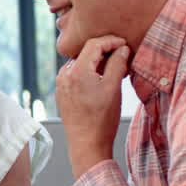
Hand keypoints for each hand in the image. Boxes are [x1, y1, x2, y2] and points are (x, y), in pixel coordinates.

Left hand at [55, 35, 130, 177]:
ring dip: (98, 62)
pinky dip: (90, 72)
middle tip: (123, 56)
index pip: (93, 44)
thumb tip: (121, 49)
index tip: (125, 44)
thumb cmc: (101, 118)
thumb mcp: (113, 87)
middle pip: (86, 52)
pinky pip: (76, 75)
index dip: (111, 41)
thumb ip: (117, 63)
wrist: (86, 144)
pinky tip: (103, 80)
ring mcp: (61, 84)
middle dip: (105, 51)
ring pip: (81, 63)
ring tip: (115, 69)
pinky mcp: (62, 93)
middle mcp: (64, 75)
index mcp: (75, 71)